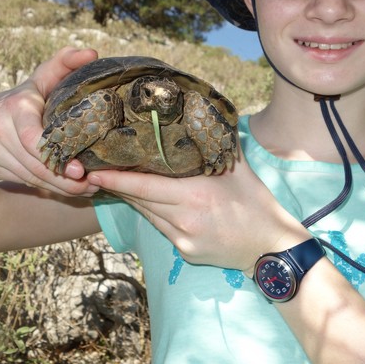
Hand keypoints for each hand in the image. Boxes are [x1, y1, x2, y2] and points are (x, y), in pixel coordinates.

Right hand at [0, 46, 100, 195]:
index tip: (80, 170)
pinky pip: (23, 180)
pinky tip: (65, 188)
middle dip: (65, 179)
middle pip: (36, 162)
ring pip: (31, 176)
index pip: (33, 137)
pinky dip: (46, 186)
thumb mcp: (40, 79)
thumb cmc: (20, 100)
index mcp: (15, 106)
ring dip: (60, 187)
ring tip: (85, 189)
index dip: (56, 156)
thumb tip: (92, 53)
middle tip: (91, 184)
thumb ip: (64, 64)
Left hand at [87, 156, 309, 274]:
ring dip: (131, 199)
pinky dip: (151, 213)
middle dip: (117, 186)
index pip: (144, 186)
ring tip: (113, 181)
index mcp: (196, 194)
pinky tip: (144, 201)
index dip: (116, 179)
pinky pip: (160, 228)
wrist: (270, 248)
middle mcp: (184, 218)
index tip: (94, 170)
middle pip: (140, 200)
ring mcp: (182, 238)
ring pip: (147, 214)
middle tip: (94, 170)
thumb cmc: (256, 202)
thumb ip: (215, 143)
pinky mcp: (184, 251)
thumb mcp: (238, 167)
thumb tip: (203, 112)